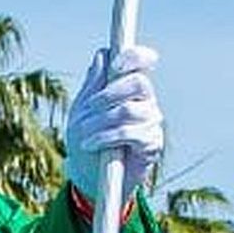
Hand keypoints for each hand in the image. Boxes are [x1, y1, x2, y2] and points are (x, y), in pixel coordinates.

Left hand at [64, 46, 161, 204]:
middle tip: (89, 108)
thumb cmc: (85, 140)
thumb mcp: (81, 110)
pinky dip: (105, 137)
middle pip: (139, 83)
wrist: (87, 176)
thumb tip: (103, 55)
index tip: (114, 67)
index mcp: (128, 88)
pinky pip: (131, 133)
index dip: (134, 57)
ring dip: (100, 121)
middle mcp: (145, 101)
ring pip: (130, 110)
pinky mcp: (152, 144)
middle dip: (109, 93)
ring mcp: (151, 122)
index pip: (143, 61)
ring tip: (83, 134)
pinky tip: (90, 144)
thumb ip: (93, 84)